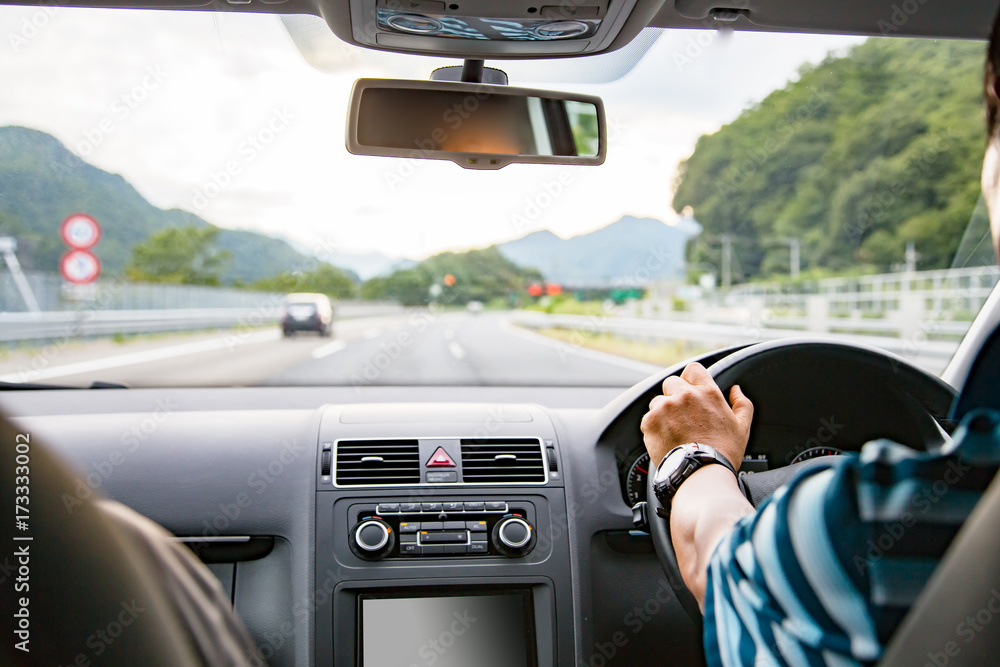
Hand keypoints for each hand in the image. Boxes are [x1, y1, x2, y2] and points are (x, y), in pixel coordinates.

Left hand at [639, 362, 753, 470]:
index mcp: (707, 393)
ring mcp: (665, 407)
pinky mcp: (650, 420)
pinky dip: (654, 427)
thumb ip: (742, 404)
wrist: (700, 473)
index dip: (690, 379)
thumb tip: (736, 390)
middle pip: (672, 383)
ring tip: (674, 431)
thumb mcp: (742, 427)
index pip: (693, 369)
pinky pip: (648, 418)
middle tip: (682, 416)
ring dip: (663, 412)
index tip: (690, 390)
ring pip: (658, 401)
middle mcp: (685, 395)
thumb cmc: (722, 453)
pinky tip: (666, 439)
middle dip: (675, 396)